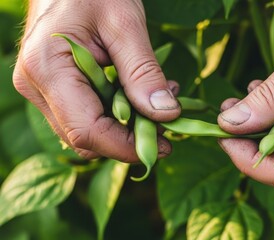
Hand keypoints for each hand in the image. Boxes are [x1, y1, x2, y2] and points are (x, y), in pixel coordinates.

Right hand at [13, 0, 180, 160]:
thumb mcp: (125, 23)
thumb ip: (143, 71)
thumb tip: (166, 115)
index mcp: (47, 69)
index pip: (86, 131)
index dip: (127, 146)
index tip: (165, 145)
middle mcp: (36, 86)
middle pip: (86, 137)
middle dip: (131, 138)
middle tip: (168, 119)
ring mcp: (42, 90)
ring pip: (88, 131)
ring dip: (127, 127)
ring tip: (160, 102)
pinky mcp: (54, 90)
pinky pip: (87, 116)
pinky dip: (118, 115)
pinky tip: (141, 96)